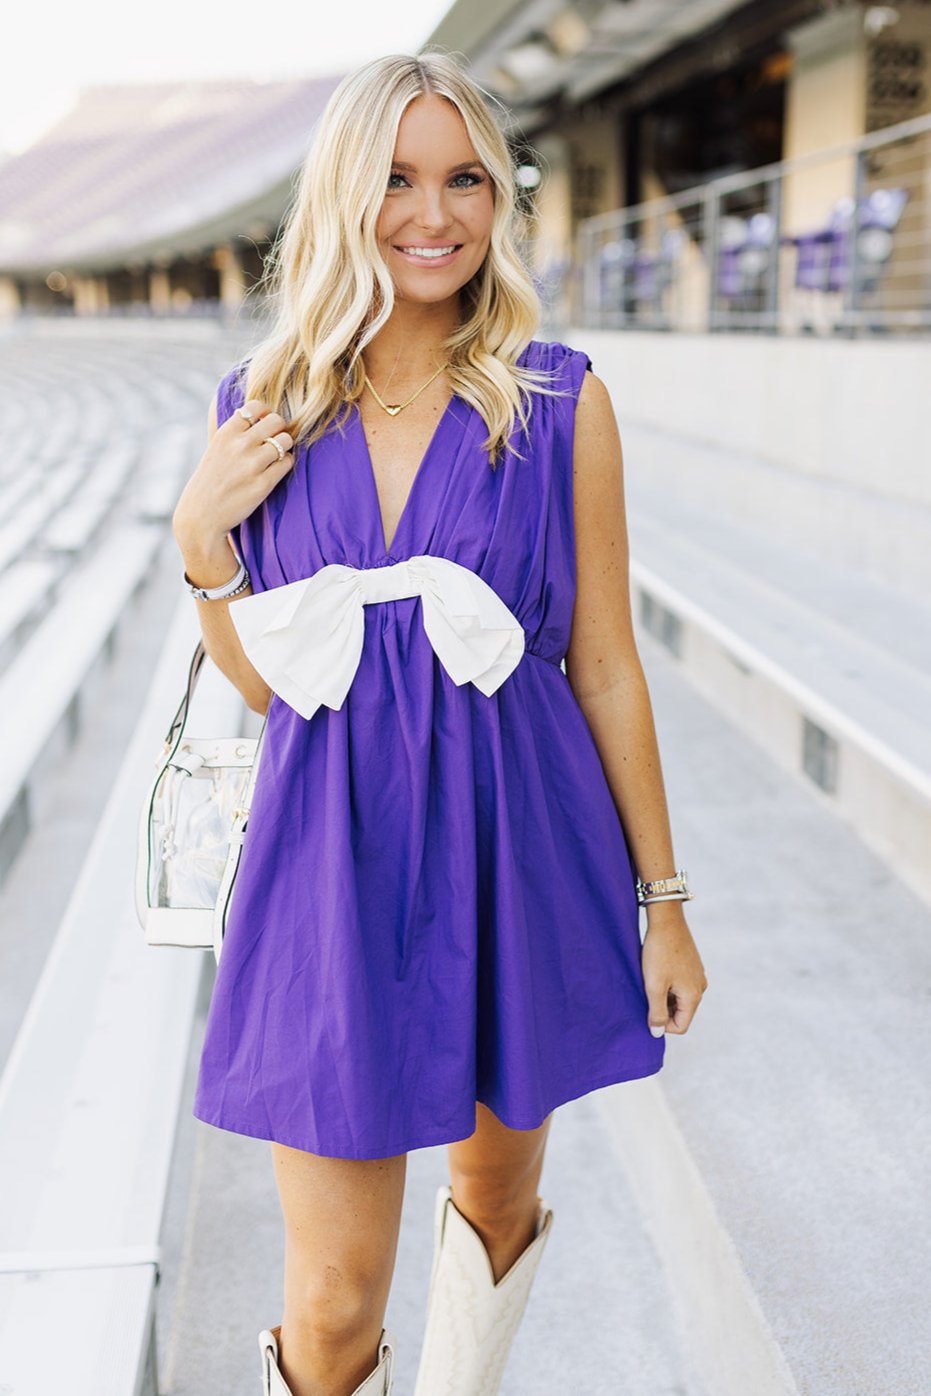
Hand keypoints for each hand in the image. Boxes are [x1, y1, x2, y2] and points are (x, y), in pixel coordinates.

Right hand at [173, 399, 294, 552]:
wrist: (202, 515)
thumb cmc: (211, 480)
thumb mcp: (215, 448)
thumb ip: (233, 431)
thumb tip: (256, 413)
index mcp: (226, 433)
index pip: (256, 406)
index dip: (265, 414)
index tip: (263, 425)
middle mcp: (239, 445)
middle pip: (276, 421)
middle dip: (278, 429)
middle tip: (274, 441)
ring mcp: (252, 464)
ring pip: (285, 441)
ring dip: (285, 447)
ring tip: (276, 457)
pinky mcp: (263, 484)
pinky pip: (288, 463)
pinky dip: (286, 464)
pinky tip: (276, 470)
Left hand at [641, 905, 706, 1035]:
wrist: (666, 920)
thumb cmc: (659, 953)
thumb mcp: (654, 986)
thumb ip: (656, 1013)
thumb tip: (657, 1033)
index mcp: (693, 996)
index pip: (681, 1026)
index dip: (662, 1025)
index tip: (646, 1010)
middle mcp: (700, 987)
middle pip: (681, 1013)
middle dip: (662, 1009)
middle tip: (645, 994)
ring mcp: (697, 976)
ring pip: (679, 998)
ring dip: (664, 996)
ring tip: (650, 981)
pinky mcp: (692, 966)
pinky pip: (680, 985)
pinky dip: (668, 984)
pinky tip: (656, 971)